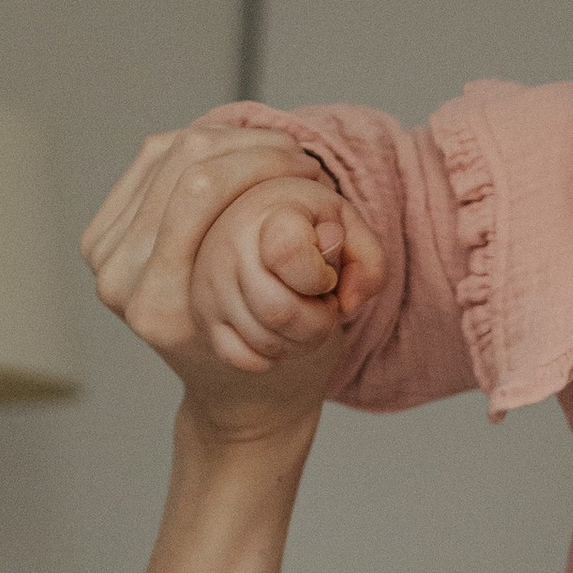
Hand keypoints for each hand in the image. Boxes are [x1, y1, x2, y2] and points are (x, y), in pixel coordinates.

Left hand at [82, 120, 373, 443]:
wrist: (235, 398)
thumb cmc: (283, 359)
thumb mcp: (315, 322)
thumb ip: (329, 266)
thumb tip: (322, 215)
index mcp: (162, 304)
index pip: (201, 186)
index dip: (264, 159)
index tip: (310, 169)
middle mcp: (119, 282)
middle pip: (181, 160)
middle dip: (250, 143)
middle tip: (298, 157)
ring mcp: (103, 259)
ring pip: (165, 151)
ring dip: (230, 139)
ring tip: (278, 153)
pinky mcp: (102, 239)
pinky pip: (151, 161)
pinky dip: (201, 147)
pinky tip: (242, 156)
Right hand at [188, 165, 385, 377]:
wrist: (264, 231)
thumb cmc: (314, 230)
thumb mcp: (350, 229)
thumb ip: (368, 260)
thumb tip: (347, 303)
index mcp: (266, 214)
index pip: (288, 253)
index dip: (319, 275)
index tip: (325, 271)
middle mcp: (227, 247)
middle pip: (279, 312)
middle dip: (319, 321)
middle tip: (323, 303)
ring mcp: (210, 286)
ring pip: (264, 341)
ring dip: (301, 342)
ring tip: (305, 313)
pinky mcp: (204, 318)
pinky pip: (241, 358)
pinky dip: (271, 356)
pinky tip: (280, 332)